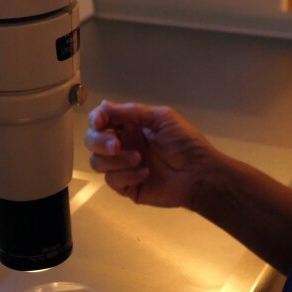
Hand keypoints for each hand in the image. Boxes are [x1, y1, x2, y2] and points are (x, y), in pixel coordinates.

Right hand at [84, 100, 211, 208]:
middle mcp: (123, 145)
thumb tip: (103, 104)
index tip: (100, 123)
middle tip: (116, 146)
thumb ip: (131, 112)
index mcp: (130, 126)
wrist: (200, 174)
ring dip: (116, 160)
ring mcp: (123, 167)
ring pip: (97, 162)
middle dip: (99, 142)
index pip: (101, 120)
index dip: (95, 119)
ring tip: (139, 159)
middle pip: (91, 141)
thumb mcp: (162, 118)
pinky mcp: (127, 187)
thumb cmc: (185, 143)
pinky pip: (112, 181)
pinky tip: (146, 173)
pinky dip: (127, 176)